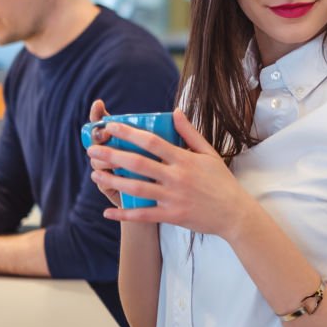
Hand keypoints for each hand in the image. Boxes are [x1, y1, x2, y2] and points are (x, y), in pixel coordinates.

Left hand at [87, 109, 251, 238]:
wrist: (234, 213)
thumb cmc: (221, 181)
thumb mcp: (209, 153)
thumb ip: (189, 132)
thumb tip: (175, 111)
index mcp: (184, 159)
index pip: (152, 141)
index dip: (129, 133)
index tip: (111, 127)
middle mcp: (176, 177)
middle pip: (138, 163)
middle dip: (112, 156)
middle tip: (93, 150)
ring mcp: (173, 197)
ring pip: (136, 188)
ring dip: (113, 181)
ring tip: (95, 175)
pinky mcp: (172, 216)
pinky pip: (144, 215)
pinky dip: (124, 214)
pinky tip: (108, 211)